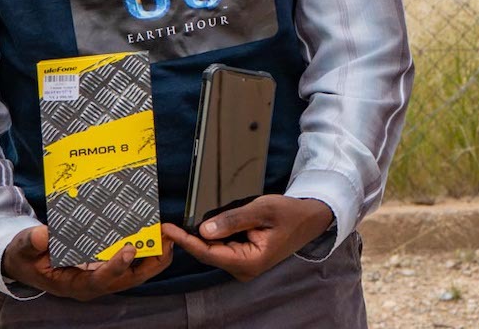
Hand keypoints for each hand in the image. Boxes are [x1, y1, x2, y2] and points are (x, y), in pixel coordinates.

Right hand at [1, 225, 173, 300]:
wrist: (27, 262)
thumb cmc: (27, 256)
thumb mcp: (23, 248)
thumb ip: (31, 242)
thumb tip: (44, 234)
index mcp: (72, 284)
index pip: (98, 281)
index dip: (115, 267)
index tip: (130, 250)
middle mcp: (93, 284)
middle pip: (127, 280)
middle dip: (150, 263)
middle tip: (167, 241)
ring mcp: (103, 277)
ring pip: (136, 273)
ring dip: (155, 257)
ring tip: (170, 235)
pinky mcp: (109, 267)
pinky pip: (134, 263)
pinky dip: (148, 251)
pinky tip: (158, 233)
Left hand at [161, 196, 333, 281]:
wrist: (310, 219)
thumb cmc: (290, 213)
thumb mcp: (262, 210)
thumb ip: (233, 220)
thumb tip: (204, 229)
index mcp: (250, 261)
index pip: (209, 253)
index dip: (186, 241)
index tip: (168, 230)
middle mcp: (245, 269)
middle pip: (209, 254)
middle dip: (190, 240)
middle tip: (170, 224)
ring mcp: (245, 266)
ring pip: (215, 251)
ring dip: (202, 238)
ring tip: (183, 223)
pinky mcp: (245, 259)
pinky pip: (223, 249)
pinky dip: (213, 237)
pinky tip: (205, 226)